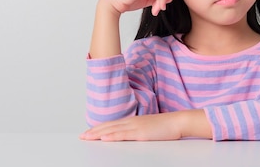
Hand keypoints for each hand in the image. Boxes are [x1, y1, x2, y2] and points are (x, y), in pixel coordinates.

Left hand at [79, 110, 210, 140]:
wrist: (178, 122)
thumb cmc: (166, 126)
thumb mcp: (148, 128)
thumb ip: (138, 130)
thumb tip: (130, 135)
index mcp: (133, 121)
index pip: (112, 124)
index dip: (99, 128)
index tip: (88, 132)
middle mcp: (132, 122)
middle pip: (109, 126)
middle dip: (94, 131)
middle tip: (82, 136)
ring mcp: (136, 126)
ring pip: (113, 129)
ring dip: (98, 133)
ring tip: (87, 137)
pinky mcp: (141, 133)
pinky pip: (124, 135)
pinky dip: (112, 135)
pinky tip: (104, 138)